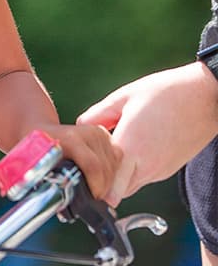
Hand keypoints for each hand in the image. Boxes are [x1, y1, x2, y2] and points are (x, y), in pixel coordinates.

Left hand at [34, 122, 120, 202]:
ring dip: (110, 181)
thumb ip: (50, 183)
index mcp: (70, 139)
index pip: (93, 166)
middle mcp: (87, 133)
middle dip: (104, 188)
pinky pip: (118, 159)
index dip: (96, 187)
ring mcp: (98, 133)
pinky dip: (113, 172)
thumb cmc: (38, 150)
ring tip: (96, 188)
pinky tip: (102, 178)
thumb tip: (63, 206)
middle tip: (94, 198)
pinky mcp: (105, 135)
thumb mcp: (40, 165)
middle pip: (107, 168)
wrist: (40, 130)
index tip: (93, 198)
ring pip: (116, 164)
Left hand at [77, 63, 217, 205]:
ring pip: (130, 187)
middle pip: (115, 190)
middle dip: (100, 180)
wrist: (205, 99)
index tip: (80, 165)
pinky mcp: (169, 170)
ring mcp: (160, 171)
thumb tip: (80, 126)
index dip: (89, 174)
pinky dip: (132, 172)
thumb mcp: (123, 97)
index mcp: (131, 147)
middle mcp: (146, 166)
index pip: (105, 181)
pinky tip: (130, 149)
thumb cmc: (165, 94)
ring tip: (110, 151)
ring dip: (117, 177)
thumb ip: (98, 114)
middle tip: (91, 160)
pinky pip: (144, 178)